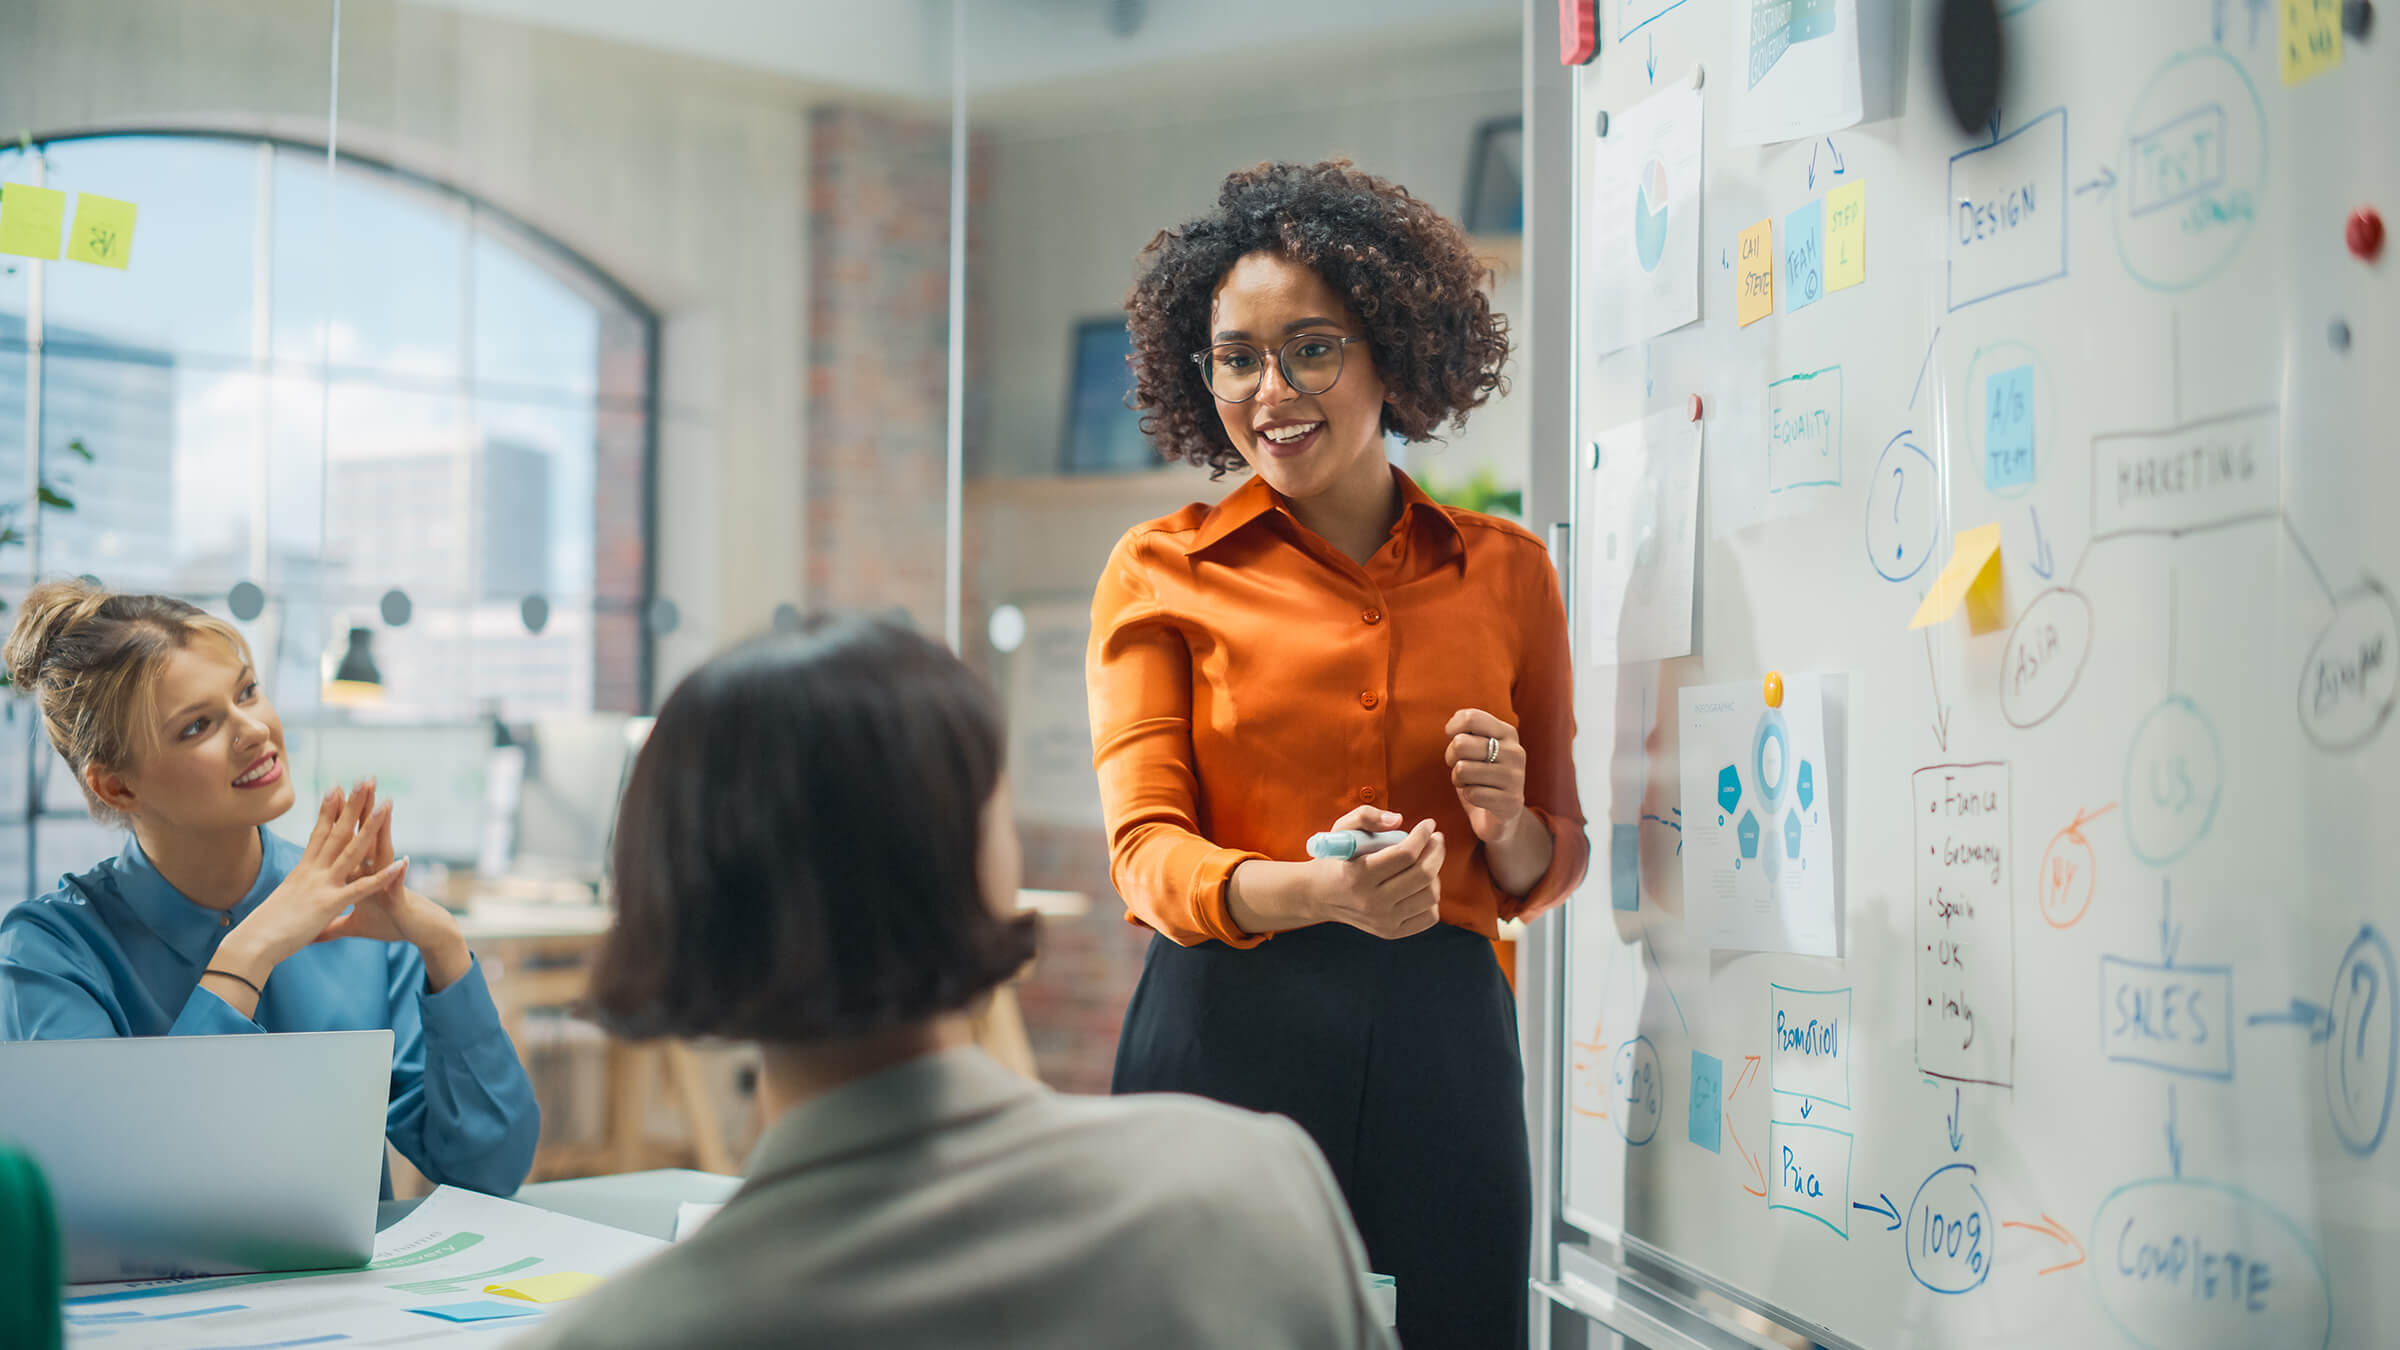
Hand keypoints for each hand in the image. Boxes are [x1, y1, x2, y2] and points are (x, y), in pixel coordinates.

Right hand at [217, 782, 407, 980]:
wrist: (252, 944)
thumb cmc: (262, 930)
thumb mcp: (282, 904)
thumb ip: (293, 896)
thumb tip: (291, 895)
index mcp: (302, 871)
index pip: (318, 834)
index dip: (329, 810)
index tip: (337, 788)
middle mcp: (312, 872)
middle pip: (337, 832)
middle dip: (353, 805)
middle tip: (366, 780)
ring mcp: (321, 885)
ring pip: (352, 850)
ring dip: (372, 827)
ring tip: (387, 804)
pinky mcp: (329, 904)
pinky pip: (361, 887)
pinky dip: (382, 876)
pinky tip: (401, 864)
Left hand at [317, 797, 470, 991]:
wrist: (420, 933)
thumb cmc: (390, 925)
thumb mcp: (355, 926)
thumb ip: (333, 925)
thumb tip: (314, 931)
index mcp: (361, 874)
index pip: (349, 840)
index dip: (340, 818)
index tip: (334, 793)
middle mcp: (376, 872)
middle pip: (366, 836)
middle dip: (363, 810)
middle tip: (362, 782)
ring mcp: (389, 882)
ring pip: (384, 852)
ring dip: (384, 831)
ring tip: (385, 806)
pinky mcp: (398, 899)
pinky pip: (397, 885)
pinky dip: (399, 875)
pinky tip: (403, 861)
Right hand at [1309, 814, 1445, 939]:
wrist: (1318, 895)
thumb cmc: (1335, 859)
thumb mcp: (1341, 830)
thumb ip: (1366, 816)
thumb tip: (1398, 820)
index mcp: (1358, 875)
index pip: (1405, 854)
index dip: (1423, 835)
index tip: (1429, 824)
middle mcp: (1372, 902)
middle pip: (1423, 874)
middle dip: (1436, 850)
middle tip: (1436, 839)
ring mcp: (1383, 921)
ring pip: (1430, 895)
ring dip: (1435, 873)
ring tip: (1427, 861)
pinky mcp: (1391, 932)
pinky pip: (1429, 916)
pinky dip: (1432, 898)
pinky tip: (1422, 884)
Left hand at [1445, 708, 1528, 844]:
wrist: (1501, 816)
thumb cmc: (1482, 775)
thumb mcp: (1477, 747)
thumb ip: (1467, 732)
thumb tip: (1452, 728)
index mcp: (1507, 733)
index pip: (1471, 718)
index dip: (1453, 728)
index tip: (1453, 738)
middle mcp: (1515, 752)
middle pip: (1460, 744)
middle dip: (1451, 757)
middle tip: (1460, 766)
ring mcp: (1516, 777)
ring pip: (1462, 769)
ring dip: (1458, 779)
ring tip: (1469, 782)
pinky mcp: (1511, 802)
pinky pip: (1472, 793)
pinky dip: (1469, 796)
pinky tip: (1480, 798)